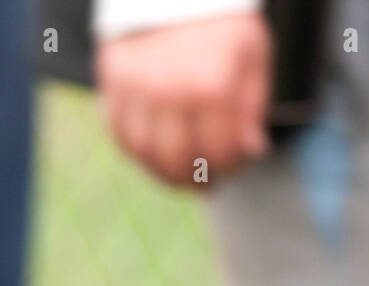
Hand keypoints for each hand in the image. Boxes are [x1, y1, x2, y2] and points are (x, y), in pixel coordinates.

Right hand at [96, 13, 271, 186]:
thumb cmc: (222, 19)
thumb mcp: (254, 56)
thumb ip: (253, 107)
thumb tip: (251, 151)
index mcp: (210, 85)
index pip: (217, 153)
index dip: (229, 168)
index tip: (234, 165)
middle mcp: (169, 90)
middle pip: (177, 161)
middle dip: (194, 180)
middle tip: (205, 183)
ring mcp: (136, 85)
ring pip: (143, 152)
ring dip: (162, 173)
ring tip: (179, 176)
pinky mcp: (113, 78)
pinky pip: (117, 131)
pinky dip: (134, 150)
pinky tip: (152, 154)